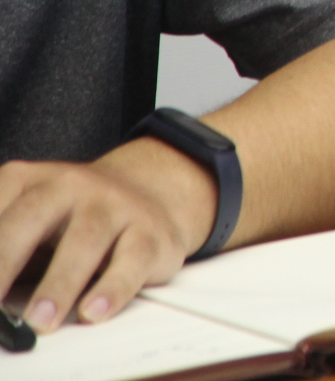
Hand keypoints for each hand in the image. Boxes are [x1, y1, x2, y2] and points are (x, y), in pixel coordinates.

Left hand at [0, 144, 211, 332]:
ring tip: (40, 321)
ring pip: (85, 240)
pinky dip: (112, 289)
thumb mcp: (26, 222)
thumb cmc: (71, 218)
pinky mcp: (151, 232)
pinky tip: (94, 312)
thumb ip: (3, 251)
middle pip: (32, 218)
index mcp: (28, 180)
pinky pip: (133, 260)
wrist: (151, 187)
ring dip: (59, 284)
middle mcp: (71, 185)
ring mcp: (115, 205)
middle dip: (4, 261)